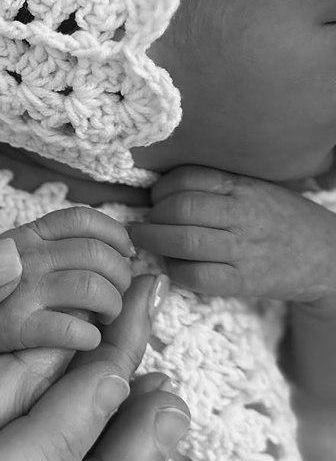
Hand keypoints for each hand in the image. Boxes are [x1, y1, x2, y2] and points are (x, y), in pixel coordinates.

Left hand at [128, 166, 335, 304]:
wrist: (327, 256)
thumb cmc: (280, 219)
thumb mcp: (254, 188)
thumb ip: (215, 186)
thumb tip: (159, 186)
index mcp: (243, 187)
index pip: (188, 178)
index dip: (161, 188)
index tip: (154, 198)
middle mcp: (243, 215)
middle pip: (180, 208)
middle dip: (152, 216)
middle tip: (143, 223)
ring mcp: (244, 250)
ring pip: (184, 240)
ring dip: (153, 240)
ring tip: (144, 240)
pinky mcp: (244, 282)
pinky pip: (197, 276)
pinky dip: (175, 270)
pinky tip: (172, 265)